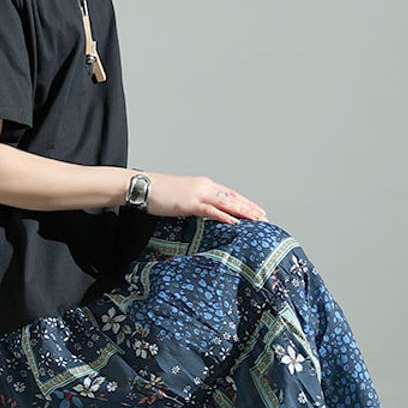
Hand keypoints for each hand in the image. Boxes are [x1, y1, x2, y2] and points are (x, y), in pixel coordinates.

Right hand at [142, 172, 268, 224]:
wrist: (143, 186)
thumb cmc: (158, 193)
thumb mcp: (182, 197)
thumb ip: (196, 204)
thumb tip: (204, 213)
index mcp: (203, 185)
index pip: (230, 194)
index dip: (245, 202)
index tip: (257, 210)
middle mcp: (205, 187)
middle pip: (233, 198)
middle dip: (250, 208)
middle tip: (264, 218)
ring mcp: (198, 194)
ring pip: (227, 203)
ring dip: (243, 212)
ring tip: (257, 220)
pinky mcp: (189, 203)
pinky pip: (211, 210)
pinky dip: (224, 216)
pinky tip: (235, 222)